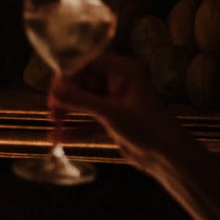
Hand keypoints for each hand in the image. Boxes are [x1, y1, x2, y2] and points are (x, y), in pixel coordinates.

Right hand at [48, 52, 179, 166]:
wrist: (166, 156)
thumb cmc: (146, 128)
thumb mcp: (110, 113)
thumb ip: (80, 101)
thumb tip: (53, 91)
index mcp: (123, 71)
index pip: (88, 63)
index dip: (68, 74)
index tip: (53, 91)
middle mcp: (117, 82)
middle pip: (81, 82)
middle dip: (65, 95)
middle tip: (52, 111)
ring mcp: (113, 102)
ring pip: (82, 101)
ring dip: (67, 111)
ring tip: (53, 122)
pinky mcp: (109, 120)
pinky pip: (86, 120)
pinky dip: (73, 128)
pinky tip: (56, 138)